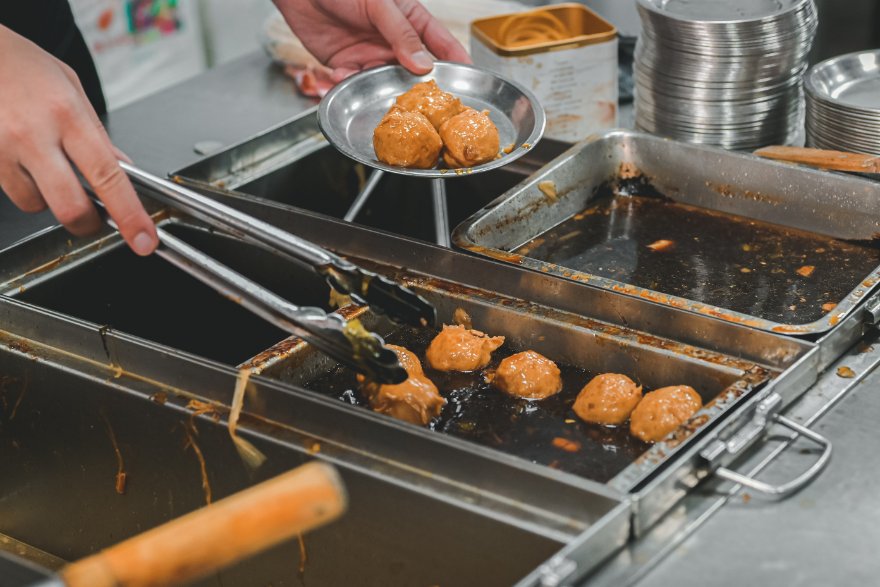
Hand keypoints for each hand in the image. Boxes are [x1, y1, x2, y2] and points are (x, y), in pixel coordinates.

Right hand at [0, 26, 157, 254]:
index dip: (129, 214)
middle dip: (89, 223)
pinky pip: (15, 195)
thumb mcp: (72, 90)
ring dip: (52, 199)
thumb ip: (98, 135)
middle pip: (71, 207)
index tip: (143, 238)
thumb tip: (124, 171)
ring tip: (49, 165)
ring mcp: (3, 150)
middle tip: (97, 216)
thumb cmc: (23, 66)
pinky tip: (27, 160)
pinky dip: (28, 188)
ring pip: (38, 205)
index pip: (108, 177)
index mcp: (67, 114)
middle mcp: (33, 135)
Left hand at [273, 0, 469, 81]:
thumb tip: (424, 65)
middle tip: (421, 106)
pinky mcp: (347, 64)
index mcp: (411, 21)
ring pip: (384, 82)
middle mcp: (394, 42)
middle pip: (415, 72)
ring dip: (379, 90)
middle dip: (417, 90)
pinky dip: (348, 83)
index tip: (469, 85)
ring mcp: (371, 54)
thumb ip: (402, 34)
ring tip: (374, 93)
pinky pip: (354, 82)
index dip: (457, 65)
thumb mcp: (379, 4)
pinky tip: (340, 73)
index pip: (443, 46)